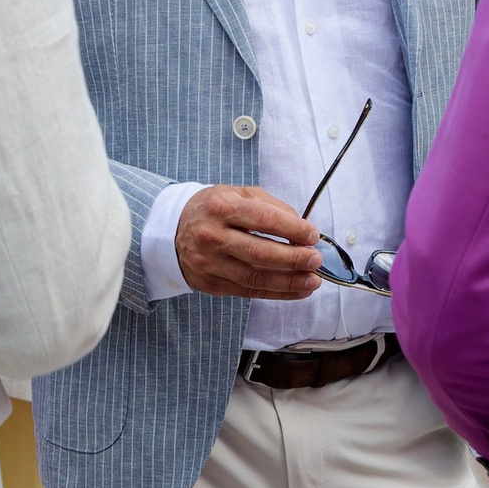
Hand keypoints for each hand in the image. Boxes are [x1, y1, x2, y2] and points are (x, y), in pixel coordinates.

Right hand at [174, 183, 322, 299]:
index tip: (312, 235)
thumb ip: (270, 206)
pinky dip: (276, 293)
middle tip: (316, 260)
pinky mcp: (210, 283)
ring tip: (313, 281)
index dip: (292, 229)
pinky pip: (248, 291)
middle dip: (293, 259)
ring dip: (289, 282)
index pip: (263, 219)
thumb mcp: (237, 194)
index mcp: (221, 207)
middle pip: (259, 253)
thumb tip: (301, 227)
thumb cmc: (212, 210)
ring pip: (255, 278)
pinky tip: (296, 290)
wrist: (172, 230)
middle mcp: (212, 236)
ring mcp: (209, 263)